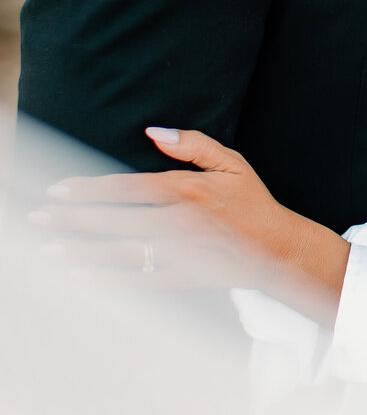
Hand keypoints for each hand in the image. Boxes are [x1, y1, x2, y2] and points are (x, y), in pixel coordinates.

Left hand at [29, 126, 320, 294]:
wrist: (279, 251)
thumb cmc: (251, 202)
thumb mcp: (231, 162)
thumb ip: (192, 144)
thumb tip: (154, 131)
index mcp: (189, 191)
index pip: (129, 188)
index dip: (91, 189)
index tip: (59, 190)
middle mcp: (183, 223)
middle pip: (118, 221)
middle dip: (74, 219)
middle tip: (39, 217)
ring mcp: (183, 255)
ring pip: (123, 253)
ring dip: (83, 251)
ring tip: (51, 248)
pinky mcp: (185, 279)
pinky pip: (141, 282)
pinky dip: (110, 282)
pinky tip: (83, 279)